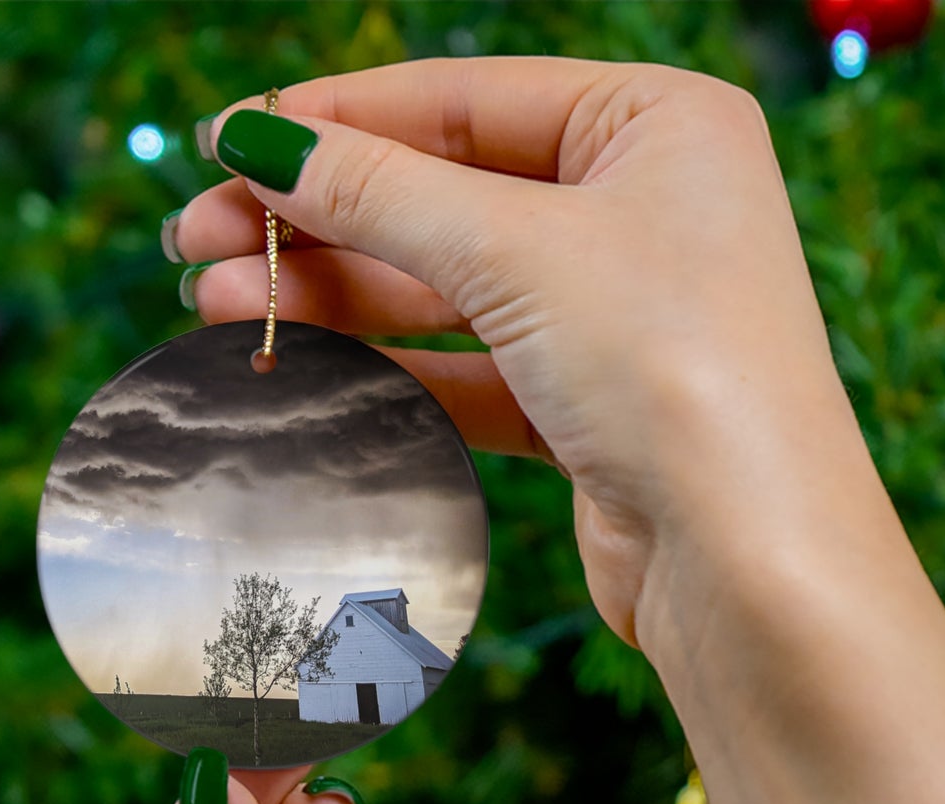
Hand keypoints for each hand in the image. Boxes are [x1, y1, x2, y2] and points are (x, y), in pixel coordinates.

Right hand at [172, 56, 867, 656]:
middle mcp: (644, 210)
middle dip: (319, 218)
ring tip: (216, 304)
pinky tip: (299, 363)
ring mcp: (619, 314)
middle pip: (447, 195)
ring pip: (449, 288)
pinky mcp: (592, 408)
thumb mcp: (518, 251)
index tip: (225, 141)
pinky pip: (470, 369)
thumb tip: (259, 141)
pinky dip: (388, 367)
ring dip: (335, 295)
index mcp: (658, 124)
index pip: (465, 100)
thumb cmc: (673, 370)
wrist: (748, 561)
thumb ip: (381, 193)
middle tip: (196, 240)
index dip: (337, 120)